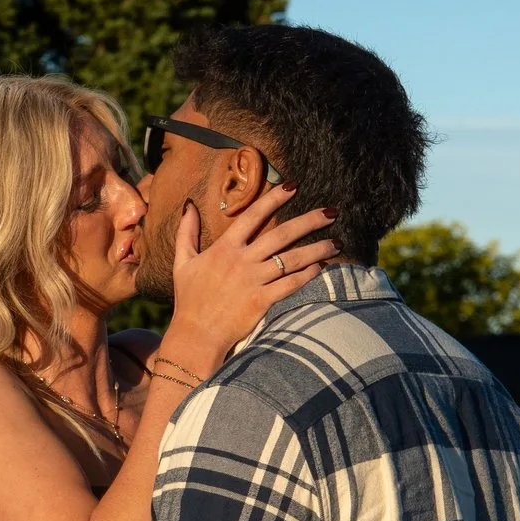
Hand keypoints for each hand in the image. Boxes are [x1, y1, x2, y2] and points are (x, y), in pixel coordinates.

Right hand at [159, 194, 340, 372]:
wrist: (196, 334)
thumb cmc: (190, 299)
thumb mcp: (183, 262)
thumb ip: (187, 232)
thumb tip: (189, 205)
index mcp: (225, 248)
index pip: (253, 215)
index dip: (274, 198)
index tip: (293, 186)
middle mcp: (242, 260)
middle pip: (281, 234)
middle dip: (309, 221)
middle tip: (331, 212)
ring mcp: (253, 281)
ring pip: (292, 260)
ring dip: (317, 249)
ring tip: (337, 242)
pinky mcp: (262, 301)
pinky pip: (290, 284)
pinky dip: (307, 275)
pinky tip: (322, 268)